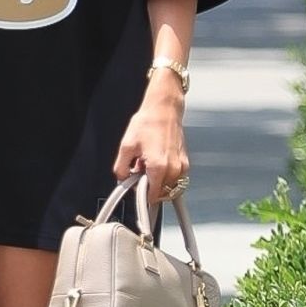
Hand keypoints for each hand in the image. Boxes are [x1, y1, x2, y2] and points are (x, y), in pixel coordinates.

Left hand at [114, 79, 188, 205]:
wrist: (164, 110)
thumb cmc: (148, 124)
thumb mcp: (126, 146)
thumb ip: (121, 168)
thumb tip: (122, 179)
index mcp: (159, 167)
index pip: (152, 196)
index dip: (141, 194)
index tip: (136, 189)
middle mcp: (174, 169)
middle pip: (161, 193)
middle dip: (149, 186)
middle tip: (140, 170)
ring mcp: (181, 166)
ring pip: (169, 187)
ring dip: (158, 181)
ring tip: (148, 164)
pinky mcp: (185, 162)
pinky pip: (175, 178)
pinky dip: (166, 175)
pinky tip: (157, 161)